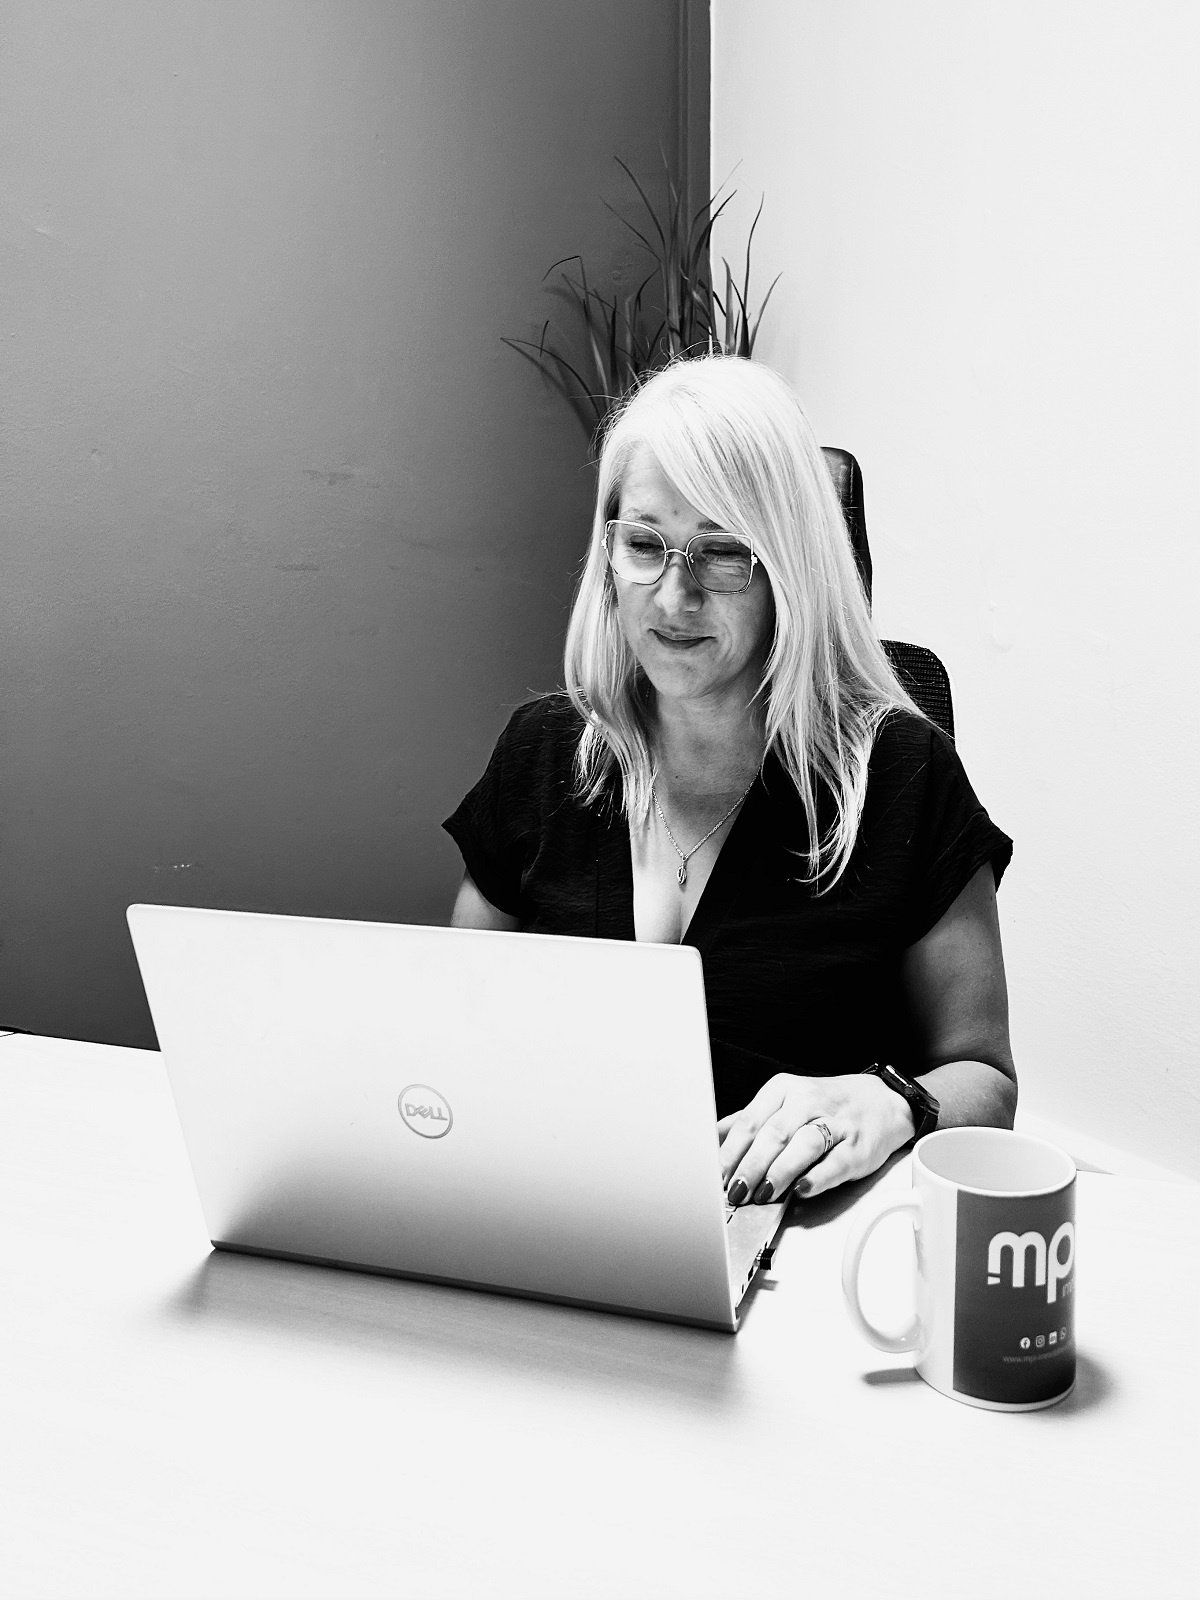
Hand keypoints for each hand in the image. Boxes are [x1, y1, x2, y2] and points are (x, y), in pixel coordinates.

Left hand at [718, 1072, 915, 1203]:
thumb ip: (748, 1121)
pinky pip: (836, 1161)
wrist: (881, 1102)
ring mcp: (836, 1122)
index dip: (730, 1152)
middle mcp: (808, 1101)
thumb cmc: (825, 1106)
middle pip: (774, 1133)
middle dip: (751, 1166)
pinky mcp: (859, 1145)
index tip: (717, 1176)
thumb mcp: (783, 1103)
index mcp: (783, 1089)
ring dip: (780, 1171)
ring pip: (804, 1143)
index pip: (750, 1121)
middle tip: (736, 1191)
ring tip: (764, 1193)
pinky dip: (818, 1176)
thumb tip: (711, 1140)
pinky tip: (802, 1189)